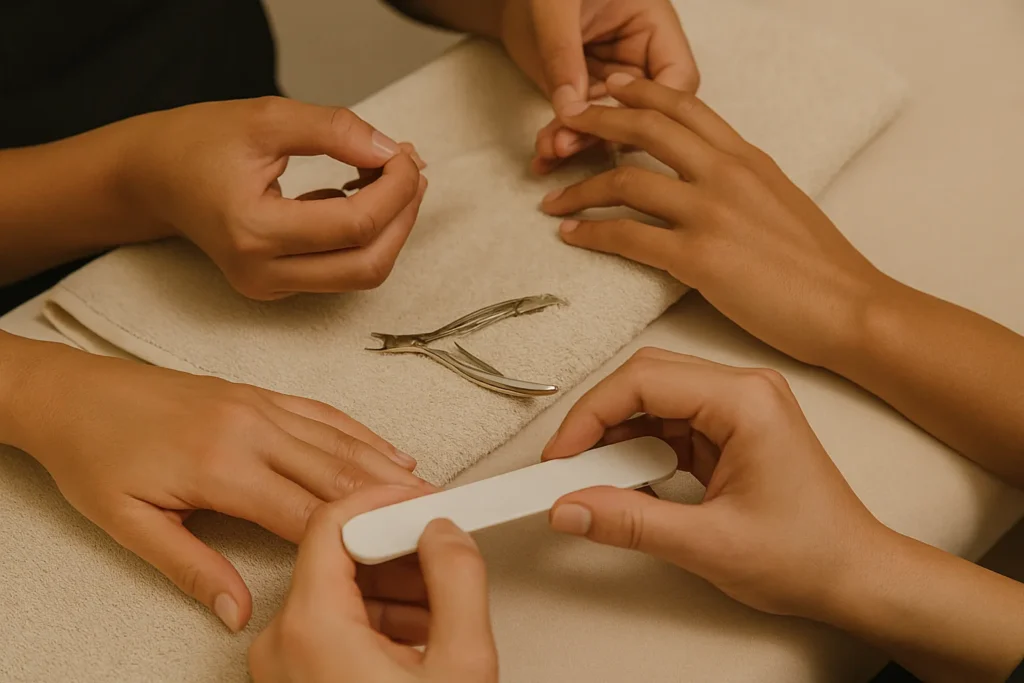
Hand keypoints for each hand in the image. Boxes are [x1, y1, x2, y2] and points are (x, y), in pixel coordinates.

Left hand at [4, 339, 431, 631]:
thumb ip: (191, 569)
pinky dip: (360, 433)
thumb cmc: (94, 455)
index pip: (306, 513)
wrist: (71, 393)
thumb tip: (237, 611)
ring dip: (385, 467)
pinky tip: (386, 450)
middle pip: (338, 472)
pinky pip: (322, 412)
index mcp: (221, 466)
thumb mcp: (130, 524)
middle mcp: (250, 428)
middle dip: (389, 501)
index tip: (391, 555)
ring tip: (424, 492)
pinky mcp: (258, 393)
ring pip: (339, 439)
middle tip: (432, 521)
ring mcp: (258, 404)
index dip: (355, 538)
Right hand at [121, 97, 426, 299]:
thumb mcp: (267, 117)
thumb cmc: (200, 142)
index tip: (406, 153)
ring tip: (392, 177)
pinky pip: (341, 270)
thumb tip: (393, 152)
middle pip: (369, 264)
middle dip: (404, 215)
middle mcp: (262, 273)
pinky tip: (358, 191)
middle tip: (412, 169)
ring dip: (391, 228)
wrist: (153, 177)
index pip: (356, 225)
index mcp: (254, 231)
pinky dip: (365, 235)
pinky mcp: (276, 287)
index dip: (397, 189)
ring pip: (361, 274)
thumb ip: (335, 130)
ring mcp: (269, 287)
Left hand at [250, 487, 497, 682]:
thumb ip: (458, 583)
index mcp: (309, 628)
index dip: (387, 500)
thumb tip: (447, 532)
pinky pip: (329, 619)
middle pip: (337, 551)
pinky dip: (375, 613)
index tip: (423, 500)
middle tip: (443, 547)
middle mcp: (279, 639)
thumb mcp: (460, 666)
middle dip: (399, 544)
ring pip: (336, 585)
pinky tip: (418, 625)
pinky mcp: (290, 673)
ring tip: (441, 601)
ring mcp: (280, 660)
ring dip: (392, 582)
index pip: (334, 520)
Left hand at [498, 0, 697, 173]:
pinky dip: (560, 141)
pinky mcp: (586, 98)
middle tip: (567, 143)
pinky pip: (580, 127)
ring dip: (578, 142)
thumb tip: (570, 109)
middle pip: (644, 111)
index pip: (678, 77)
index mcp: (654, 27)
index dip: (654, 106)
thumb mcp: (557, 8)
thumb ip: (564, 54)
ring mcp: (613, 83)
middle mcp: (640, 60)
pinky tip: (542, 156)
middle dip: (606, 134)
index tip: (615, 118)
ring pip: (609, 128)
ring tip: (548, 148)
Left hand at [541, 75, 887, 367]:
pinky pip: (629, 238)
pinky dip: (593, 234)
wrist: (851, 307)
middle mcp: (726, 174)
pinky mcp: (701, 258)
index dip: (640, 91)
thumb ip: (741, 181)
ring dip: (580, 188)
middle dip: (595, 122)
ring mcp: (712, 213)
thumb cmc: (821, 266)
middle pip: (646, 127)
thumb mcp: (782, 201)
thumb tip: (710, 179)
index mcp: (747, 158)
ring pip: (626, 180)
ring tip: (553, 199)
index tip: (611, 87)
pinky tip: (573, 237)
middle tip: (563, 128)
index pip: (685, 105)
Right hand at [542, 347, 883, 619]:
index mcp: (745, 401)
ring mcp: (739, 408)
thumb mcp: (708, 545)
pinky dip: (639, 449)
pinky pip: (669, 424)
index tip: (560, 455)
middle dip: (598, 420)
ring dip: (617, 436)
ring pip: (653, 400)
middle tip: (566, 464)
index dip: (590, 415)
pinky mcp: (731, 430)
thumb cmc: (811, 555)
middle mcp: (744, 391)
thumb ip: (629, 523)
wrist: (856, 578)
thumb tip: (570, 508)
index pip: (644, 381)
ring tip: (592, 477)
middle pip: (645, 379)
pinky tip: (624, 478)